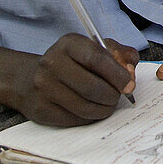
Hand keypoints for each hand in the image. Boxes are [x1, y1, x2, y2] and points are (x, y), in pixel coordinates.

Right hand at [11, 34, 137, 126]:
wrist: (32, 79)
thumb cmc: (73, 63)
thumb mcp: (96, 48)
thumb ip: (120, 55)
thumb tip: (130, 72)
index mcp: (69, 44)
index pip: (97, 59)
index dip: (117, 74)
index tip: (129, 84)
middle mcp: (52, 63)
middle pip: (92, 87)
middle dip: (112, 95)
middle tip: (118, 96)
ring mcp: (43, 87)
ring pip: (84, 107)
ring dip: (104, 109)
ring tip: (108, 104)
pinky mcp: (41, 109)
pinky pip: (74, 119)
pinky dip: (90, 117)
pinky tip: (92, 110)